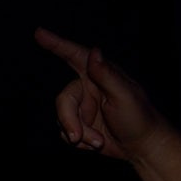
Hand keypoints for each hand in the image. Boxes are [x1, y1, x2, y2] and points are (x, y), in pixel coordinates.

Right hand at [34, 29, 172, 163]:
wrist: (141, 147)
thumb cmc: (139, 118)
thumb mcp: (125, 96)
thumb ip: (107, 75)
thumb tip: (94, 52)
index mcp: (100, 75)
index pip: (75, 55)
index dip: (56, 44)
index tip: (39, 33)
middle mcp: (88, 88)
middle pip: (64, 99)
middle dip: (69, 120)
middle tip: (78, 137)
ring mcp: (83, 107)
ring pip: (62, 118)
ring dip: (79, 134)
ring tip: (98, 141)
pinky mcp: (79, 124)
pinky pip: (65, 132)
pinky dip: (79, 142)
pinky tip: (95, 142)